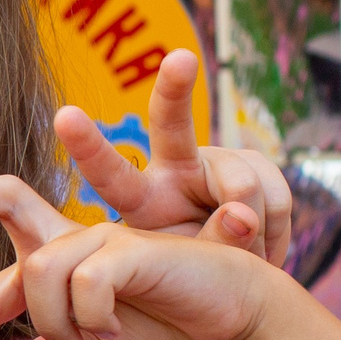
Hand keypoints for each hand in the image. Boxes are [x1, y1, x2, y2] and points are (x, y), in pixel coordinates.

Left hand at [0, 176, 276, 339]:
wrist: (233, 311)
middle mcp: (70, 244)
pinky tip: (115, 328)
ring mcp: (99, 237)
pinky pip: (84, 283)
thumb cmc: (165, 326)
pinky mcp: (129, 245)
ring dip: (55, 319)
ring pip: (38, 272)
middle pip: (5, 197)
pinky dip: (92, 315)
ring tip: (92, 339)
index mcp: (55, 272)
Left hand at [60, 49, 294, 265]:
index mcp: (140, 198)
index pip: (110, 173)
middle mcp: (174, 167)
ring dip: (253, 232)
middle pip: (173, 122)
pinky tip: (264, 244)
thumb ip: (208, 246)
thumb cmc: (194, 275)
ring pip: (241, 184)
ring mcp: (217, 163)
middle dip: (175, 88)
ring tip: (245, 258)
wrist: (237, 280)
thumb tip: (242, 214)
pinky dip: (276, 229)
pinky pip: (275, 195)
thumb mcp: (188, 270)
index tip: (64, 115)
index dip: (88, 146)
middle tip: (180, 59)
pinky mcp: (257, 166)